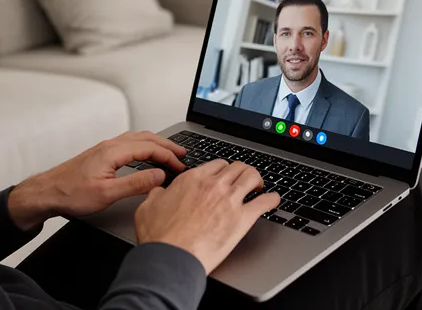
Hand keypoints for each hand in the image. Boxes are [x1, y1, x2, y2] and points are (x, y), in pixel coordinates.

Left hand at [7, 131, 186, 230]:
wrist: (47, 192)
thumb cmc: (71, 193)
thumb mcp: (107, 194)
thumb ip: (136, 183)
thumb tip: (159, 176)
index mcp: (113, 152)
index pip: (150, 148)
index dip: (168, 156)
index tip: (181, 165)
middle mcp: (109, 146)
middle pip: (145, 138)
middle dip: (167, 145)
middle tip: (183, 154)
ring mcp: (104, 149)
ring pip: (136, 139)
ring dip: (155, 144)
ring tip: (169, 152)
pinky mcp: (100, 155)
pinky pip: (128, 143)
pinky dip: (144, 146)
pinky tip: (145, 154)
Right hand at [134, 159, 279, 273]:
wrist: (171, 257)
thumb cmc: (160, 236)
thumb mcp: (147, 207)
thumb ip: (156, 195)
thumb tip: (159, 192)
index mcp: (192, 179)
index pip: (216, 164)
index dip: (222, 169)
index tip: (224, 175)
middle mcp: (213, 185)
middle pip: (236, 167)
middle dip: (241, 171)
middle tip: (243, 179)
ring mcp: (230, 200)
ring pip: (252, 177)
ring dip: (257, 179)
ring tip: (259, 186)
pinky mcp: (243, 219)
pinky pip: (265, 202)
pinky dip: (272, 199)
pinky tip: (273, 200)